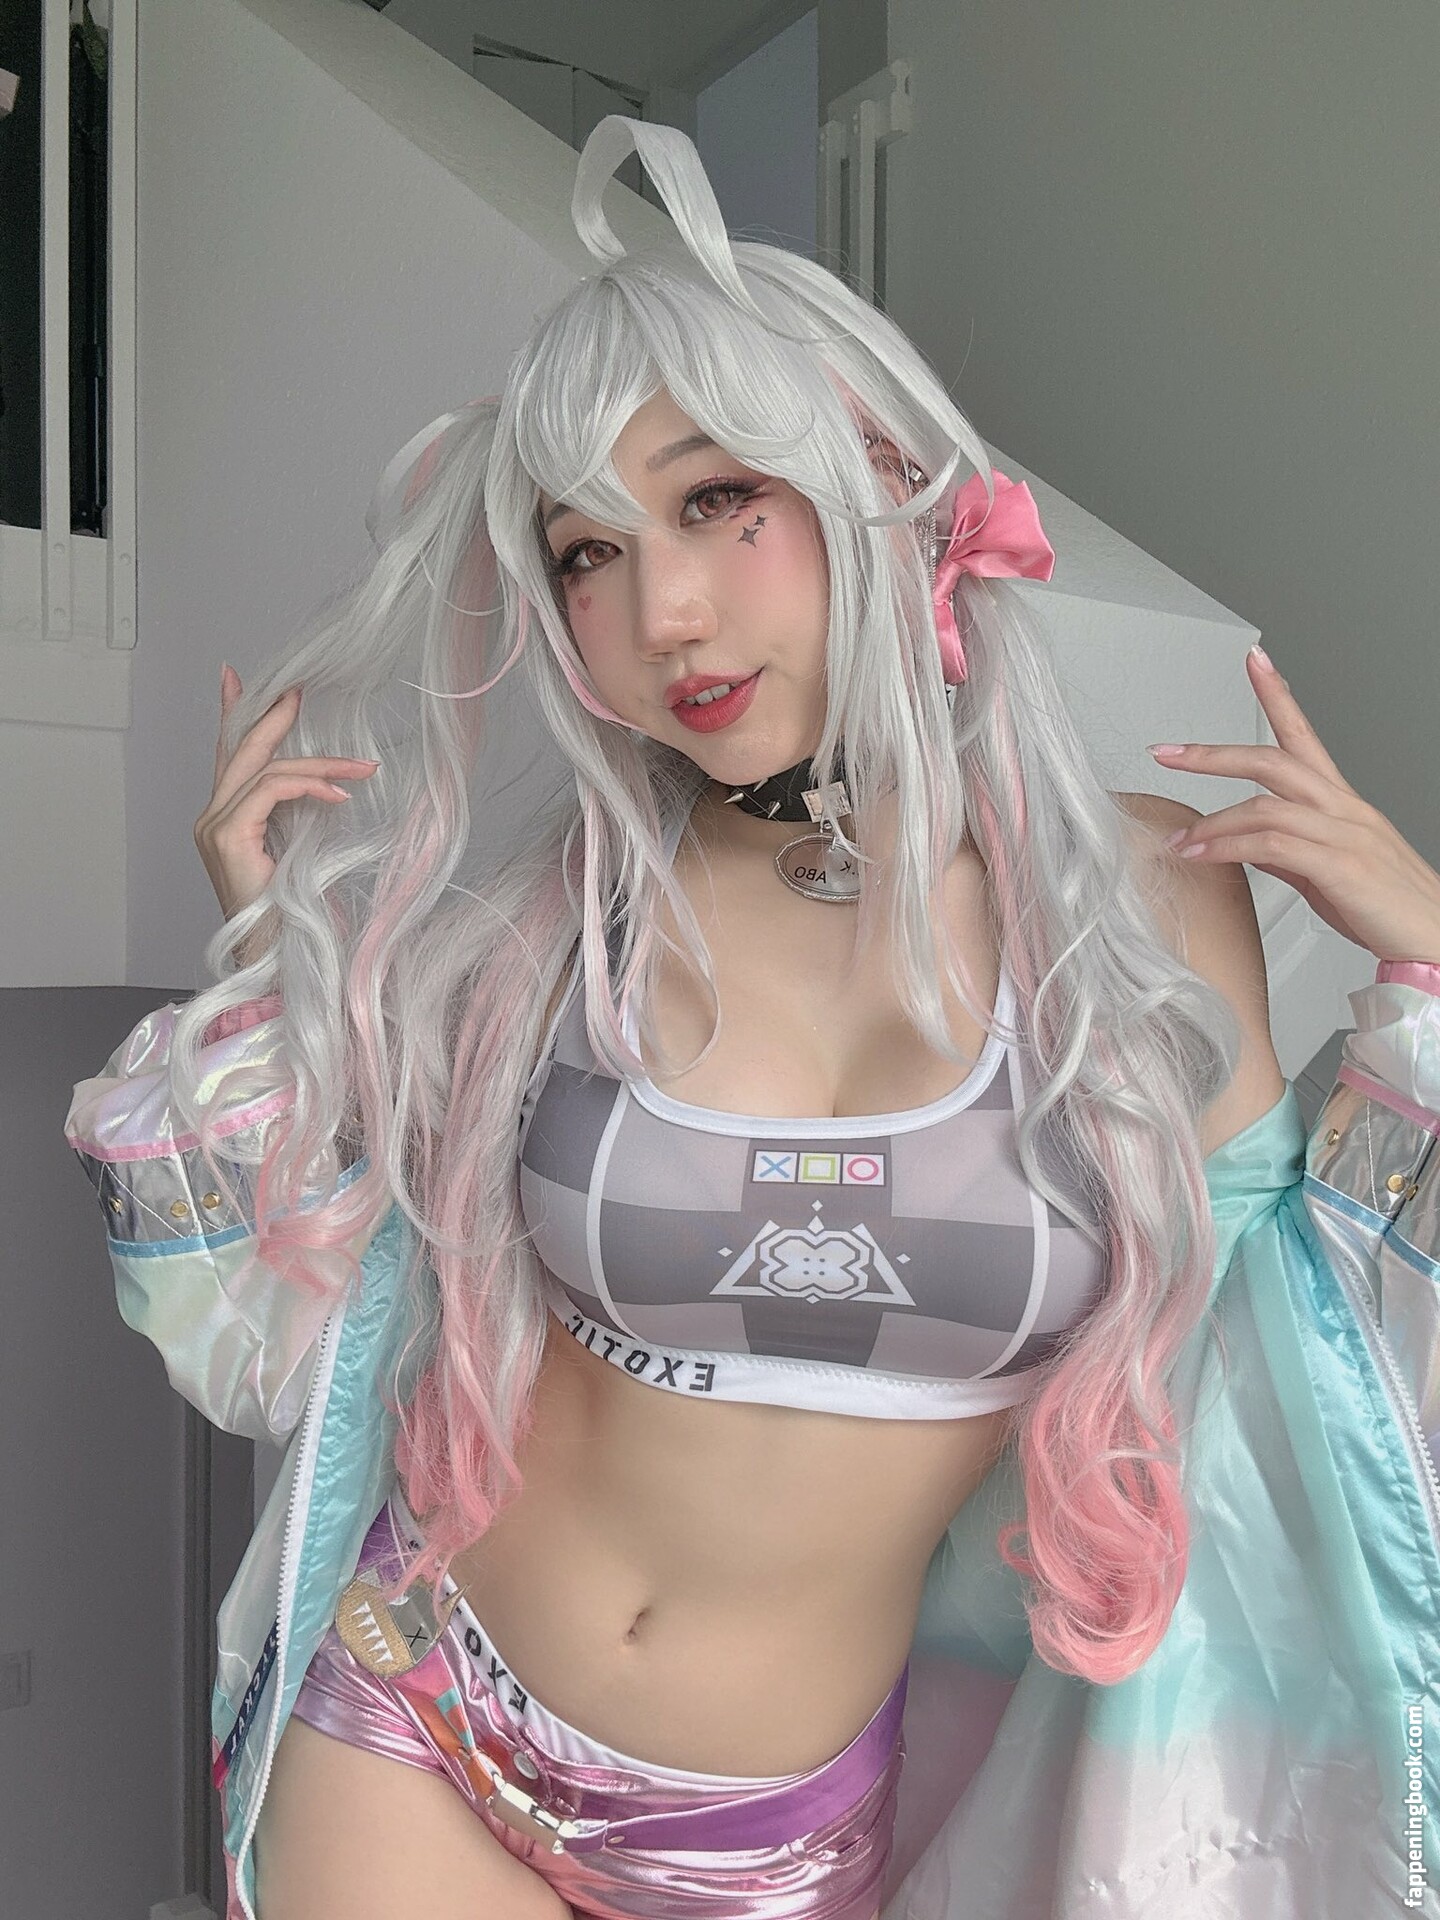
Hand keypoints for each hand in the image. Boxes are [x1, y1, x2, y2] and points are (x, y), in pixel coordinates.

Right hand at [194, 665, 378, 960]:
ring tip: (362, 767)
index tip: (236, 680)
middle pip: (241, 752)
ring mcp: (214, 827)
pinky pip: (270, 788)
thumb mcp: (300, 852)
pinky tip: (339, 794)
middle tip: (297, 691)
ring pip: (265, 769)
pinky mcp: (227, 836)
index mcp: (224, 822)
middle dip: (271, 717)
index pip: (229, 758)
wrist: (279, 961)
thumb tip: (324, 783)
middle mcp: (211, 819)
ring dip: (321, 763)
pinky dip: (309, 785)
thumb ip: (295, 816)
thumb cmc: (293, 917)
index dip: (232, 716)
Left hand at [1147, 645, 1439, 965]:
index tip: (1255, 661)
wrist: (1437, 940)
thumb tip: (1247, 843)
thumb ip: (1286, 852)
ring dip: (1212, 821)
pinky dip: (1229, 847)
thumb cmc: (1388, 909)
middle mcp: (1345, 809)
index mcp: (1342, 803)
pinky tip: (1202, 855)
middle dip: (1213, 755)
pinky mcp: (1342, 867)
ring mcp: (1345, 834)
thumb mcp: (1327, 872)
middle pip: (1273, 761)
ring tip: (1178, 839)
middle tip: (1167, 752)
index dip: (1279, 695)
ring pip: (1266, 806)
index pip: (1304, 736)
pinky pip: (1272, 846)